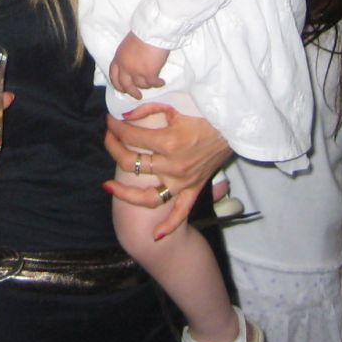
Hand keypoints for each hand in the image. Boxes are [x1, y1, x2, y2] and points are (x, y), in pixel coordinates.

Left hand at [104, 103, 230, 238]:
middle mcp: (173, 166)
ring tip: (108, 187)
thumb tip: (125, 118)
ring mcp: (183, 181)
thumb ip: (148, 111)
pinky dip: (169, 227)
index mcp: (168, 142)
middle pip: (132, 163)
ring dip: (126, 193)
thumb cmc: (205, 112)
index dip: (116, 127)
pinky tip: (155, 236)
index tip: (110, 121)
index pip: (131, 136)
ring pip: (150, 197)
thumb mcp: (175, 105)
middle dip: (113, 147)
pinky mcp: (194, 189)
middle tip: (108, 138)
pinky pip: (180, 212)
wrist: (234, 126)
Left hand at [107, 30, 167, 98]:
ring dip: (148, 85)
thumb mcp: (127, 46)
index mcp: (118, 59)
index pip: (114, 76)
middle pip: (126, 86)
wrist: (151, 33)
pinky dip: (158, 84)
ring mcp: (137, 72)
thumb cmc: (141, 34)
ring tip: (154, 83)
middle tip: (138, 96)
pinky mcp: (149, 74)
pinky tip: (161, 82)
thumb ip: (127, 57)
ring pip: (142, 85)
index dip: (118, 84)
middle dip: (132, 92)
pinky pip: (154, 83)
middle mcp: (125, 68)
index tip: (122, 89)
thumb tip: (132, 64)